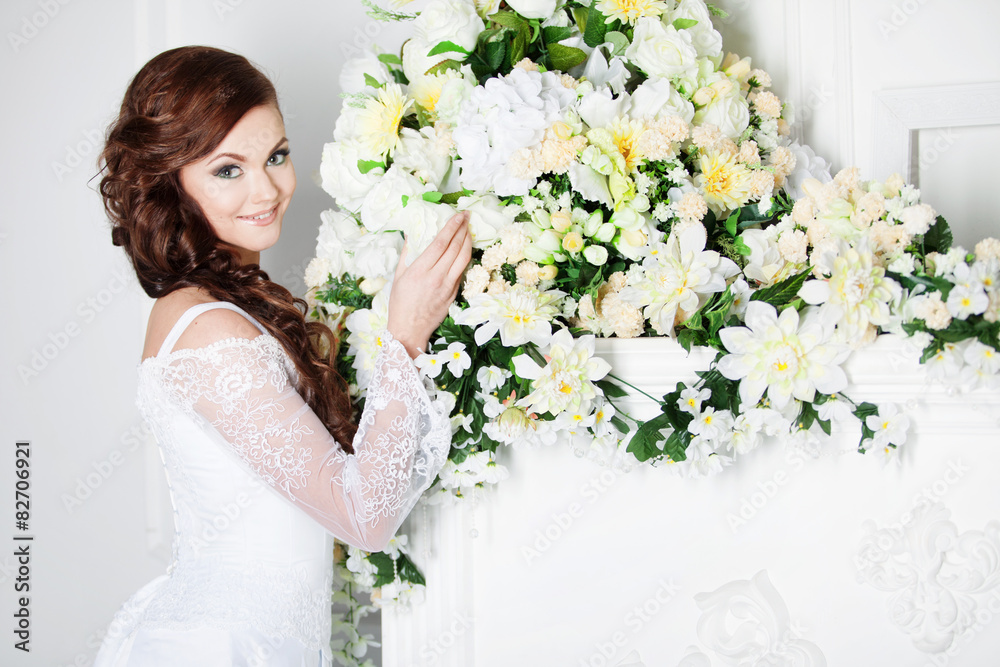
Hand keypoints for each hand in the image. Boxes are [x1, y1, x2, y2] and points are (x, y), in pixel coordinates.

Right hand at [387, 211, 471, 358]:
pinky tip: (465, 250)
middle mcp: (436, 277)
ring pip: (463, 259)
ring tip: (469, 230)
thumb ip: (407, 253)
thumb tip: (412, 233)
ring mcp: (448, 286)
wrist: (409, 330)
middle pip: (455, 248)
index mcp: (420, 271)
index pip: (441, 242)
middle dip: (463, 229)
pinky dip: (465, 257)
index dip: (451, 226)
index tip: (458, 215)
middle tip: (466, 217)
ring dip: (468, 242)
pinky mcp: (454, 294)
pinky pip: (462, 271)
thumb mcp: (399, 276)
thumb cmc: (400, 303)